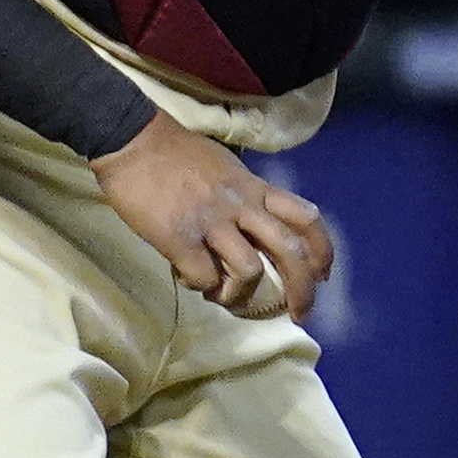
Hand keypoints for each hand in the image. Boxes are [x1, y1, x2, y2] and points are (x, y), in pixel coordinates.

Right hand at [92, 114, 335, 319]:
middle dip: (302, 290)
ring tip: (224, 296)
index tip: (322, 276)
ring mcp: (212, 223)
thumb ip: (248, 197)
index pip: (307, 218)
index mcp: (256, 189)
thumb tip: (258, 230)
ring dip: (241, 294)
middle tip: (299, 314)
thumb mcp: (229, 170)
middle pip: (290, 252)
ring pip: (250, 271)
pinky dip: (203, 287)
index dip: (323, 251)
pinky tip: (193, 281)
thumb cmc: (180, 155)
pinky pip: (204, 277)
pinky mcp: (179, 239)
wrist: (134, 142)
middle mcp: (242, 206)